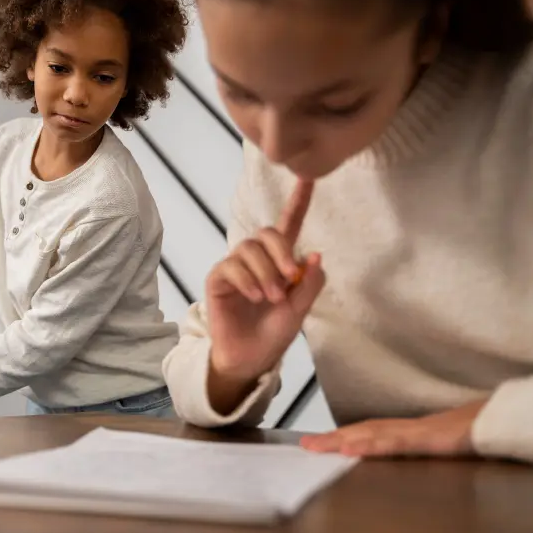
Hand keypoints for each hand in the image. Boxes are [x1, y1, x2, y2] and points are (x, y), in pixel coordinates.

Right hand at [205, 179, 325, 412]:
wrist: (250, 357)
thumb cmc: (274, 332)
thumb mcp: (300, 310)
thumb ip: (310, 283)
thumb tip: (314, 254)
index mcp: (279, 260)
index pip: (289, 224)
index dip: (299, 200)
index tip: (308, 175)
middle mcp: (256, 258)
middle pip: (267, 233)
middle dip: (280, 254)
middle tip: (289, 281)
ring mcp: (235, 266)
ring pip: (249, 249)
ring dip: (265, 273)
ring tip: (270, 298)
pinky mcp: (218, 278)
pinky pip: (231, 266)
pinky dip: (247, 280)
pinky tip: (254, 297)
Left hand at [300, 400, 487, 457]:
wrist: (510, 417)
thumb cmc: (486, 427)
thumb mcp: (454, 440)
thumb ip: (434, 442)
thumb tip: (420, 446)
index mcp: (416, 429)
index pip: (373, 431)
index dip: (346, 435)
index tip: (321, 441)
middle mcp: (412, 427)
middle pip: (365, 430)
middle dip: (333, 438)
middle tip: (305, 445)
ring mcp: (421, 431)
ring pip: (374, 434)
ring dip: (343, 440)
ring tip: (317, 446)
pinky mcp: (431, 438)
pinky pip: (396, 442)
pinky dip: (372, 445)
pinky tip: (353, 448)